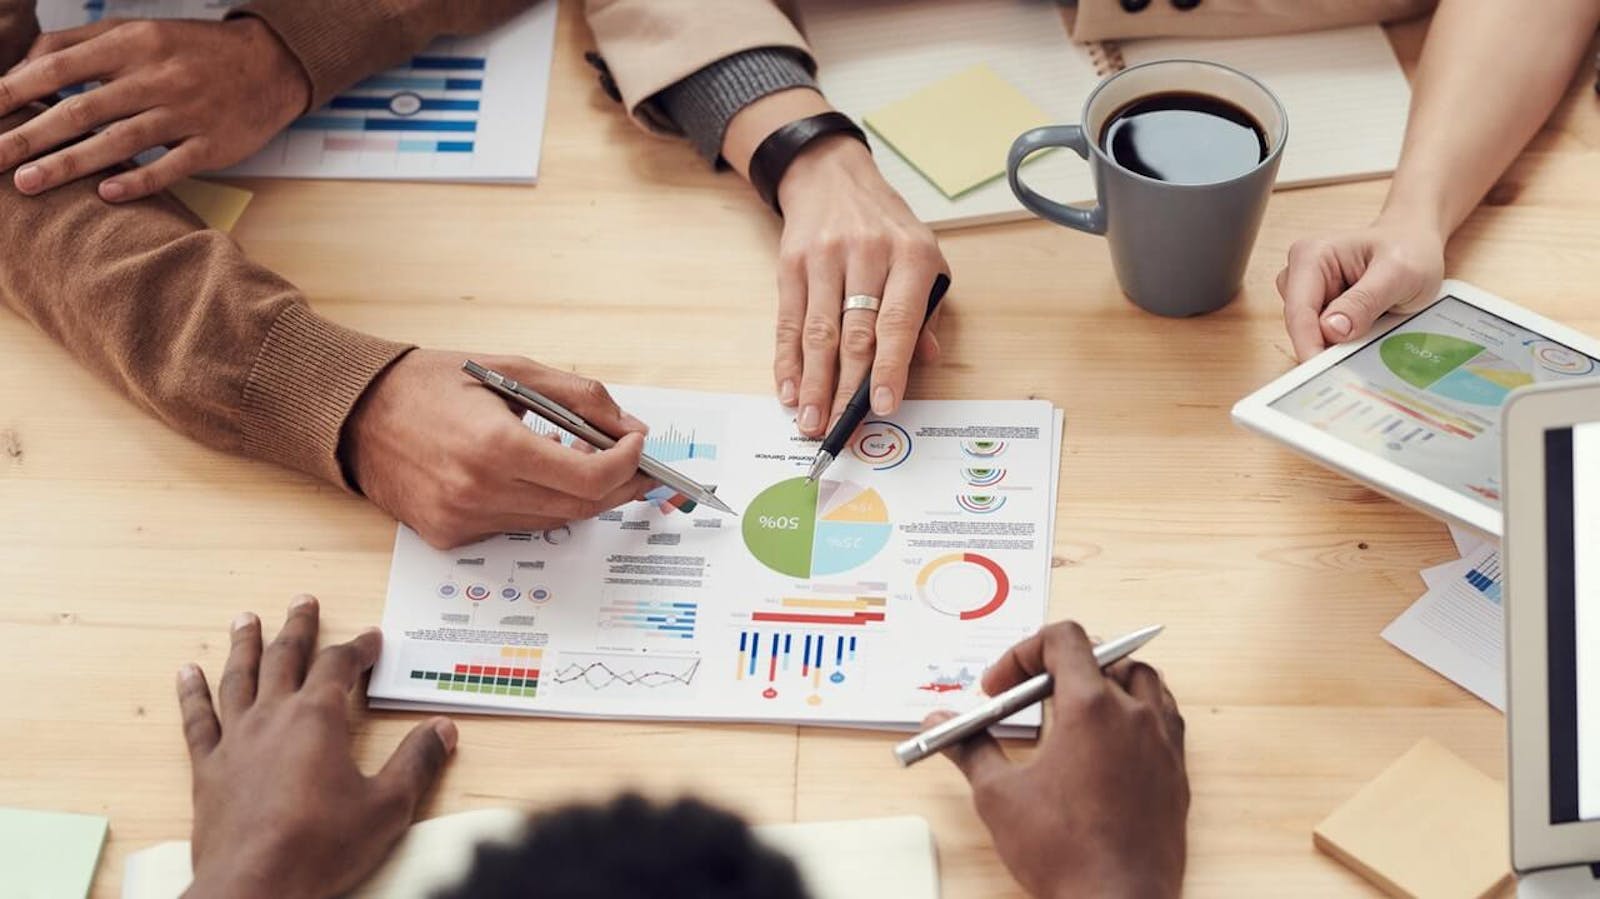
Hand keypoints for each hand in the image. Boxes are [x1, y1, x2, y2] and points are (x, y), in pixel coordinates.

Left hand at [0, 17, 307, 200]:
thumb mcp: (140, 31)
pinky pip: (170, 167)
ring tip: (27, 184)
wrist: (272, 64)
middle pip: (80, 109)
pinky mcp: (213, 145)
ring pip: (118, 142)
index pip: (59, 66)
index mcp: (133, 43)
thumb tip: (25, 68)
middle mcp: (156, 77)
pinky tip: (107, 194)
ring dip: (69, 164)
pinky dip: (138, 180)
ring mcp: (186, 114)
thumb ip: (81, 44)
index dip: (15, 90)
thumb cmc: (195, 49)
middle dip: (29, 137)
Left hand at [177, 597, 457, 898]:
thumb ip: (416, 762)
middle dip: (299, 628)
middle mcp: (273, 718)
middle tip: (303, 601)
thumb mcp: (387, 806)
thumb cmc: (320, 847)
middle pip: (286, 658)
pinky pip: (198, 720)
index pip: (340, 666)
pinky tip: (187, 673)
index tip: (372, 638)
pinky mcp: (208, 769)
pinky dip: (192, 693)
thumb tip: (443, 729)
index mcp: (318, 719)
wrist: (254, 887)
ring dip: (244, 645)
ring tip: (246, 619)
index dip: (359, 648)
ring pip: (239, 678)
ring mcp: (235, 741)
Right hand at [343, 350, 654, 548]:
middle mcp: (478, 492)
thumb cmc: (431, 384)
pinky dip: (538, 505)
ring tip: (585, 461)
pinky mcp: (450, 537)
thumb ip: (579, 398)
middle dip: (618, 485)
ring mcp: (462, 521)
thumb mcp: (512, 369)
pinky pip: (515, 528)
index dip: (627, 465)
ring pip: (551, 521)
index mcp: (495, 446)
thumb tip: (629, 427)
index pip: (590, 478)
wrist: (355, 413)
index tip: (638, 445)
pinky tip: (534, 476)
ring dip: (580, 495)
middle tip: (634, 463)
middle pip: (579, 507)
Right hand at [774, 136, 947, 436]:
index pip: (899, 322)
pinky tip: (789, 389)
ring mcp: (825, 258)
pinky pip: (788, 321)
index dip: (890, 368)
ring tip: (811, 420)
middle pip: (854, 334)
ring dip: (813, 383)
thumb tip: (924, 361)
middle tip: (839, 428)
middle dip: (845, 388)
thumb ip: (927, 312)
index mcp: (911, 256)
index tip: (884, 406)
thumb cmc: (887, 228)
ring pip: (818, 332)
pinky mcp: (792, 264)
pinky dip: (787, 360)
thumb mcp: (924, 258)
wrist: (833, 178)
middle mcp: (868, 254)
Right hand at [929, 622, 1188, 898]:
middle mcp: (1135, 715)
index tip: (1000, 687)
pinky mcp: (1176, 771)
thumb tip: (941, 723)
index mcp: (1091, 708)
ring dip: (1105, 680)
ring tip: (1072, 710)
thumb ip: (970, 747)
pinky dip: (1136, 711)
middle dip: (1057, 667)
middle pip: (1101, 655)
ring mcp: (1163, 741)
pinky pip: (1164, 716)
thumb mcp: (999, 796)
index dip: (1023, 653)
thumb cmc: (1066, 854)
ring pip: (1141, 679)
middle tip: (1027, 699)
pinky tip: (1110, 740)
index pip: (1064, 639)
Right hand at [1277, 215, 1445, 360]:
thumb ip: (1364, 301)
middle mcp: (1301, 274)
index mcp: (1311, 256)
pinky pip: (1323, 335)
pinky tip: (1369, 329)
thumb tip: (1331, 329)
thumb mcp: (1399, 274)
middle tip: (1361, 357)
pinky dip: (1344, 341)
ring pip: (1310, 334)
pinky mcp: (1318, 307)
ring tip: (1375, 327)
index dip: (1308, 344)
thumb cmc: (1409, 249)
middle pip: (1301, 325)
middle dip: (1326, 344)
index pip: (1299, 310)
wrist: (1416, 244)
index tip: (1320, 372)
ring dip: (1338, 342)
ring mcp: (1308, 292)